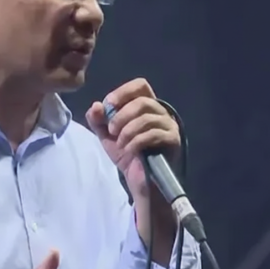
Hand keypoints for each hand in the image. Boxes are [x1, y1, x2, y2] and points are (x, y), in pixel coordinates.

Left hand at [85, 78, 180, 201]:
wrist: (141, 182)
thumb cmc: (128, 156)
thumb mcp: (107, 137)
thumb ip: (98, 121)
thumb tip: (96, 106)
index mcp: (147, 106)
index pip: (140, 85)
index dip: (123, 92)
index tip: (107, 104)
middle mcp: (161, 112)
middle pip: (142, 101)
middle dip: (122, 115)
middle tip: (112, 130)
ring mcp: (169, 125)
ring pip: (147, 118)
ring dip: (127, 131)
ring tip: (120, 143)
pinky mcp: (173, 140)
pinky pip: (153, 134)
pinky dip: (136, 142)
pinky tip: (129, 150)